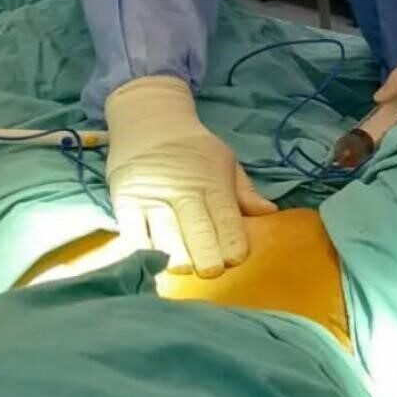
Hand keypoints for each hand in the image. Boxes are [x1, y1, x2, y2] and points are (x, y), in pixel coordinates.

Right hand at [105, 76, 276, 277]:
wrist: (148, 124)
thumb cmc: (194, 149)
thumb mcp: (226, 161)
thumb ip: (245, 192)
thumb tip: (270, 212)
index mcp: (212, 182)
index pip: (226, 218)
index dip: (233, 242)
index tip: (236, 259)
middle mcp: (182, 191)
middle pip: (196, 233)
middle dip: (207, 258)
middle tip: (211, 272)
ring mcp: (151, 198)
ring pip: (165, 239)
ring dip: (177, 259)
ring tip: (185, 269)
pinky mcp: (125, 204)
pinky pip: (135, 237)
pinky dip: (147, 252)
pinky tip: (157, 260)